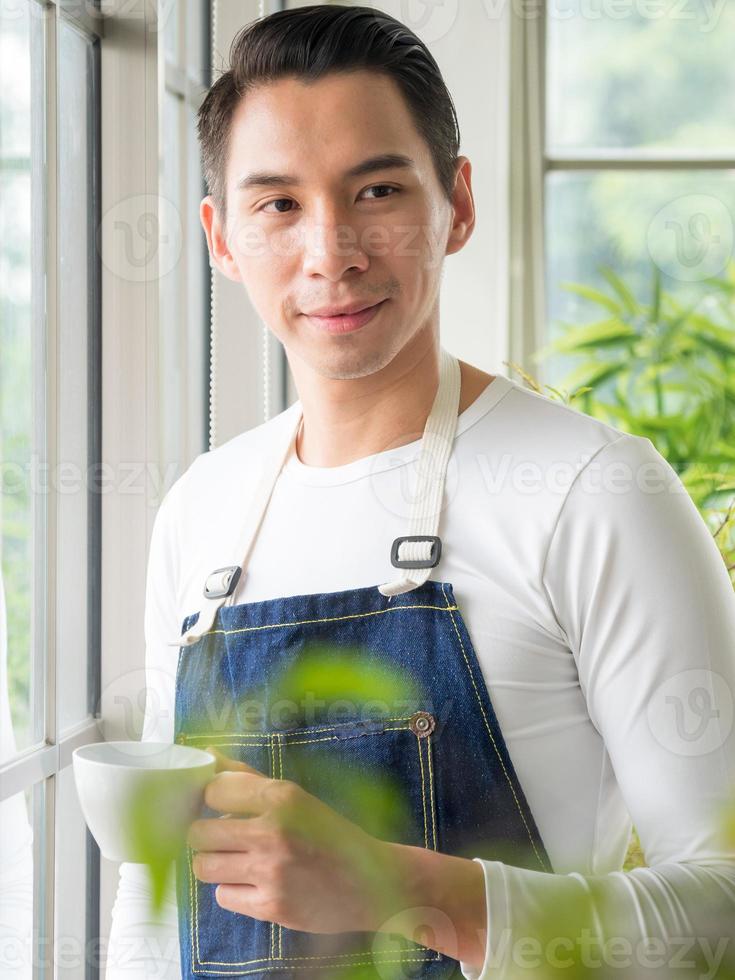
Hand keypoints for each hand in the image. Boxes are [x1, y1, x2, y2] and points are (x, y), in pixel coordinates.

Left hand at [188, 747, 406, 933]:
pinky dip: (233, 891)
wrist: (371, 883)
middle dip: (206, 835)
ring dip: (215, 864)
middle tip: (224, 838)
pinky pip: (222, 896)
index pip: (214, 790)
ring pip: (203, 867)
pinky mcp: (271, 907)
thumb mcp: (296, 798)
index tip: (221, 806)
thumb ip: (248, 778)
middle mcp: (274, 832)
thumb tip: (208, 756)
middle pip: (199, 833)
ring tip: (237, 861)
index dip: (212, 799)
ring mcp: (271, 872)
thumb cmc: (328, 834)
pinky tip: (255, 884)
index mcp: (283, 797)